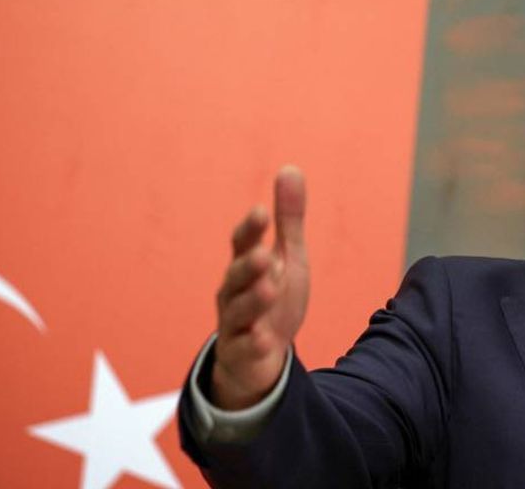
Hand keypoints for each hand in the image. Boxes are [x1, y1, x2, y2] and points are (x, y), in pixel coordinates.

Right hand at [211, 166, 310, 409]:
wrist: (261, 356)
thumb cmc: (273, 298)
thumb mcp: (288, 256)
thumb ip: (289, 218)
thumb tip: (290, 167)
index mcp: (246, 266)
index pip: (243, 244)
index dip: (250, 229)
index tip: (261, 212)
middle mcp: (234, 292)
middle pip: (236, 276)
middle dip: (248, 265)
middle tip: (265, 255)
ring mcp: (235, 323)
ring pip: (238, 311)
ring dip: (252, 300)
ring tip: (269, 289)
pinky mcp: (240, 353)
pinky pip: (244, 349)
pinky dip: (254, 344)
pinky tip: (266, 340)